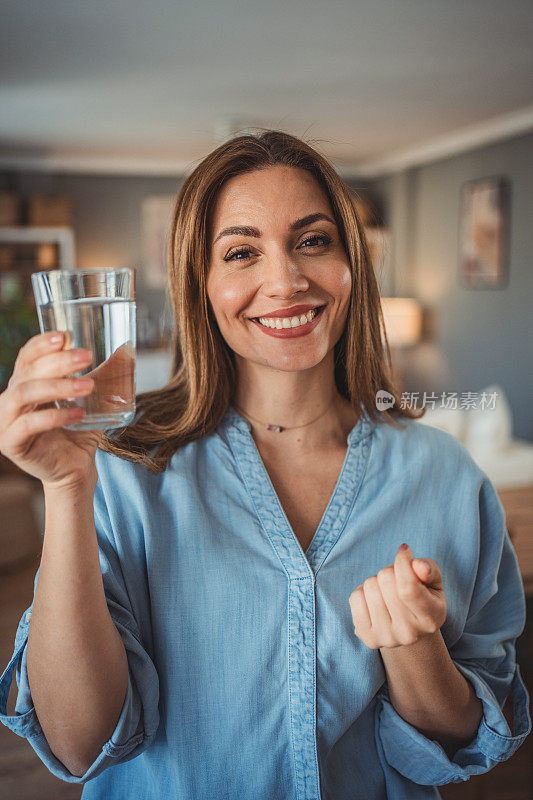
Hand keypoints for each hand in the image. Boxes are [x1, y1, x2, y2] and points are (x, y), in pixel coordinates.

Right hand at [0, 331, 102, 489]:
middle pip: (28, 371)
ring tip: (88, 386)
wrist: (76, 467)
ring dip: (57, 386)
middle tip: (87, 357)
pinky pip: (27, 425)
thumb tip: (128, 349)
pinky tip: (78, 415)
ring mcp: (7, 421)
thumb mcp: (93, 398)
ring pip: (24, 394)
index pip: (27, 356)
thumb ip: (104, 375)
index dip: (42, 343)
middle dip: (58, 361)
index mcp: (26, 383)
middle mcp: (11, 398)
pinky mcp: (11, 442)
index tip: (64, 336)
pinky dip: (54, 417)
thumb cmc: (80, 430)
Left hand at [348, 544, 446, 648]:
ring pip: (370, 586)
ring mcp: (386, 638)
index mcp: (431, 618)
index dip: (402, 563)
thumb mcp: (433, 582)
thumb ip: (429, 570)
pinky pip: (355, 598)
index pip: (408, 587)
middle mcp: (409, 633)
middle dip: (391, 571)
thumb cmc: (423, 597)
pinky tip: (375, 600)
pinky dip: (363, 591)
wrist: (411, 630)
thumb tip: (417, 564)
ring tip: (387, 592)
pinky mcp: (367, 637)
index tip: (404, 552)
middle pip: (386, 581)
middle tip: (397, 580)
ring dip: (377, 581)